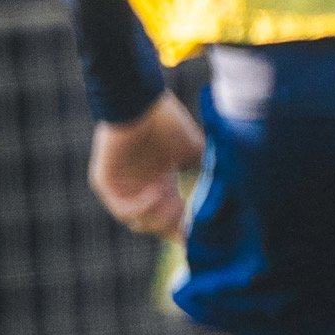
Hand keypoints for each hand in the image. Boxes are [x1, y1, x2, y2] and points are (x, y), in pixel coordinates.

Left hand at [89, 93, 203, 234]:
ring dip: (159, 218)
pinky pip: (122, 208)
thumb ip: (207, 172)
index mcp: (160, 186)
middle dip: (174, 227)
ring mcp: (121, 188)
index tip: (205, 235)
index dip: (188, 229)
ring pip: (138, 222)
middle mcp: (140, 190)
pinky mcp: (105, 181)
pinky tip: (159, 193)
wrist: (139, 100)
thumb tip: (229, 192)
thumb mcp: (194, 151)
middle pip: (157, 226)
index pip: (172, 219)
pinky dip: (142, 207)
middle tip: (189, 221)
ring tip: (174, 204)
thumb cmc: (166, 121)